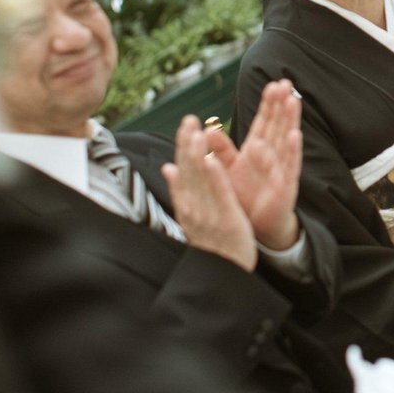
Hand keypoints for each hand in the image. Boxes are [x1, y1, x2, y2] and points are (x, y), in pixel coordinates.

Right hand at [163, 116, 256, 270]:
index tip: (186, 123)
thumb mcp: (191, 215)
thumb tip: (168, 167)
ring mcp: (208, 213)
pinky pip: (219, 195)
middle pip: (188, 170)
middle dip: (188, 143)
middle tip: (190, 119)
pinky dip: (214, 177)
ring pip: (201, 178)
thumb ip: (181, 190)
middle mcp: (194, 206)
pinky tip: (212, 159)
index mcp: (187, 203)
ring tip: (197, 131)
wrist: (223, 274)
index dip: (182, 145)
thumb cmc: (211, 242)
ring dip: (198, 154)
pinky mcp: (226, 219)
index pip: (182, 168)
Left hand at [209, 80, 301, 250]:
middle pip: (277, 125)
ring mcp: (280, 169)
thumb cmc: (243, 196)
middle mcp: (270, 156)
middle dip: (281, 105)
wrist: (254, 228)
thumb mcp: (228, 170)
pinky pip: (289, 165)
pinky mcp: (285, 185)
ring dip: (290, 120)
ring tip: (293, 100)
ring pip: (285, 140)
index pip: (264, 122)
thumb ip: (220, 149)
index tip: (273, 84)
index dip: (269, 104)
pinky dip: (292, 151)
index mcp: (256, 151)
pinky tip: (295, 135)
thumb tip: (206, 128)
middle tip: (285, 83)